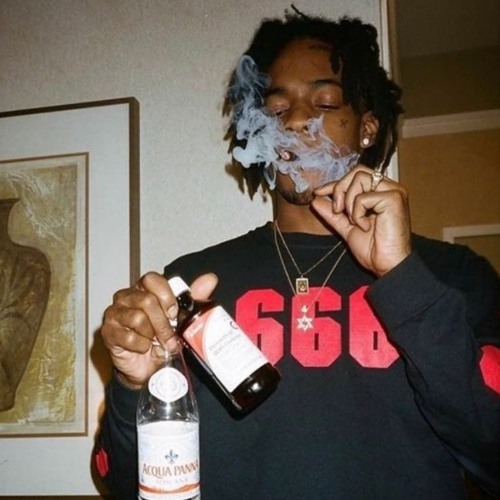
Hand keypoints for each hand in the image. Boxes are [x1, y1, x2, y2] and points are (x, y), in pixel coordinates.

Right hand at [101, 272, 217, 388]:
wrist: (147, 366)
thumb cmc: (161, 336)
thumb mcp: (180, 316)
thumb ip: (194, 296)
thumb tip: (210, 279)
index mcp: (142, 288)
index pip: (151, 279)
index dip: (166, 296)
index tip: (174, 312)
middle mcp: (125, 297)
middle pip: (147, 301)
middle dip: (163, 323)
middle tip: (169, 336)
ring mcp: (114, 314)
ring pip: (138, 319)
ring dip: (153, 336)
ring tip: (156, 342)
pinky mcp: (108, 333)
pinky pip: (128, 337)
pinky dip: (142, 346)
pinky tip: (143, 348)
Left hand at [311, 165, 411, 276]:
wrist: (386, 265)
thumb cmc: (374, 249)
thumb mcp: (347, 227)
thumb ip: (333, 213)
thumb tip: (316, 199)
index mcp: (380, 192)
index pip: (355, 176)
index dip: (335, 184)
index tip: (318, 192)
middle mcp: (389, 188)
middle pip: (357, 172)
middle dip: (340, 189)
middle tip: (337, 210)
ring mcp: (393, 191)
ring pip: (359, 179)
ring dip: (349, 202)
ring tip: (354, 221)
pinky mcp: (394, 198)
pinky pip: (363, 197)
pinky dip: (357, 213)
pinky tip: (365, 226)